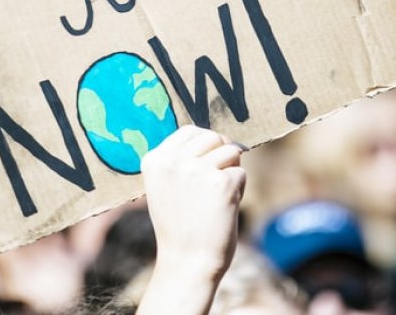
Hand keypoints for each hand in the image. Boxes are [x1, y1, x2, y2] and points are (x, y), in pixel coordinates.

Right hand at [137, 125, 246, 314]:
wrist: (187, 264)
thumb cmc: (180, 224)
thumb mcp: (165, 185)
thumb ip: (179, 159)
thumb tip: (215, 135)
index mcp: (155, 160)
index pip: (190, 131)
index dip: (204, 145)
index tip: (205, 165)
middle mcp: (174, 161)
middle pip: (212, 137)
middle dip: (221, 155)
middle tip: (215, 183)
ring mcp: (198, 171)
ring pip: (230, 152)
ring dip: (230, 172)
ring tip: (217, 198)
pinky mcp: (222, 184)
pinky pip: (240, 173)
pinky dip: (238, 190)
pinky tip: (224, 209)